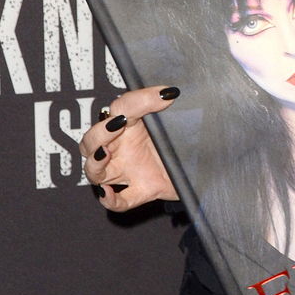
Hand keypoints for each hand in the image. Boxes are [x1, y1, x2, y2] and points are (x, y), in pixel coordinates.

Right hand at [80, 86, 179, 211]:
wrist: (201, 162)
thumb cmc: (183, 136)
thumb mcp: (176, 116)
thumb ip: (167, 105)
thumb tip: (168, 93)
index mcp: (131, 123)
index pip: (120, 107)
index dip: (132, 102)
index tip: (155, 98)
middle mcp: (124, 147)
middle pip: (92, 141)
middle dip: (98, 133)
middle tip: (116, 124)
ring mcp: (129, 171)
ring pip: (95, 171)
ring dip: (95, 162)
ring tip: (106, 153)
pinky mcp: (142, 191)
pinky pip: (119, 201)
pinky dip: (109, 199)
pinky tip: (108, 193)